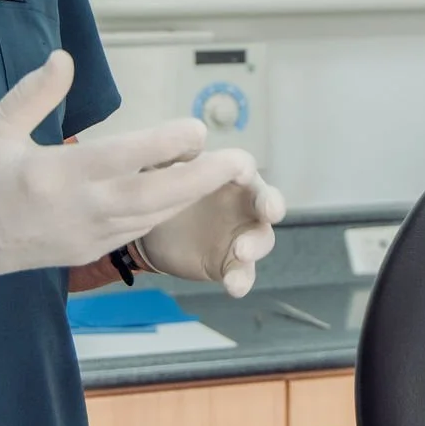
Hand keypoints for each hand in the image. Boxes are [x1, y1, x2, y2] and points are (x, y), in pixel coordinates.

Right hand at [0, 51, 256, 293]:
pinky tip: (184, 193)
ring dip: (190, 196)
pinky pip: (134, 232)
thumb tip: (65, 57)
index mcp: (52, 176)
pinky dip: (163, 212)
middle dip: (202, 180)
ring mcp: (81, 238)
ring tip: (224, 172)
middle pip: (153, 197)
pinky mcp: (82, 252)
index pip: (123, 158)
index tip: (197, 128)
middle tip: (241, 161)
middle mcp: (75, 212)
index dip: (166, 145)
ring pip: (150, 218)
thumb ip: (33, 93)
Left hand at [134, 165, 285, 297]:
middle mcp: (243, 204)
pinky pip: (243, 273)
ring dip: (255, 246)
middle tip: (269, 212)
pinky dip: (241, 280)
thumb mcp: (163, 172)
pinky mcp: (230, 263)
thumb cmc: (166, 193)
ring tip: (241, 253)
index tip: (240, 174)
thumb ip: (172, 157)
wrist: (153, 233)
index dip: (244, 169)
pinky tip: (234, 287)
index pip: (243, 166)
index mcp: (229, 176)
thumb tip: (180, 139)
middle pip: (267, 202)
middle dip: (271, 205)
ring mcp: (241, 235)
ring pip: (260, 240)